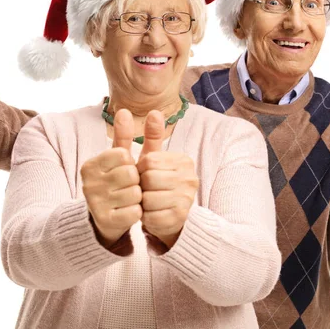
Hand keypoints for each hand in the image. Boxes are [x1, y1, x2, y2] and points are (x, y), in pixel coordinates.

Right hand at [81, 109, 141, 247]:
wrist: (103, 220)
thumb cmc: (115, 183)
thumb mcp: (119, 159)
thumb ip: (123, 135)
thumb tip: (124, 109)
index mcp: (91, 165)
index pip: (123, 154)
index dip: (130, 163)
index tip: (124, 170)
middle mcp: (89, 183)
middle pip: (131, 174)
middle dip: (136, 181)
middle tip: (127, 187)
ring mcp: (95, 203)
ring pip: (135, 193)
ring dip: (137, 197)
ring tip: (127, 199)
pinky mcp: (105, 221)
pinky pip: (135, 212)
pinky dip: (137, 212)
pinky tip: (128, 211)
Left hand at [137, 111, 198, 248]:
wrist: (172, 217)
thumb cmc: (159, 185)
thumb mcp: (154, 160)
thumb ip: (153, 136)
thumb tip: (154, 111)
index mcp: (184, 161)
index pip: (149, 160)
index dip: (140, 170)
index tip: (144, 176)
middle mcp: (189, 178)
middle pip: (148, 179)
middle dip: (141, 187)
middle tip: (145, 191)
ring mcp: (187, 198)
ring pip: (148, 198)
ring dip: (142, 203)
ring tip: (149, 203)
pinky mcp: (180, 218)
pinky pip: (151, 216)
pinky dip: (146, 218)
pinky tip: (152, 214)